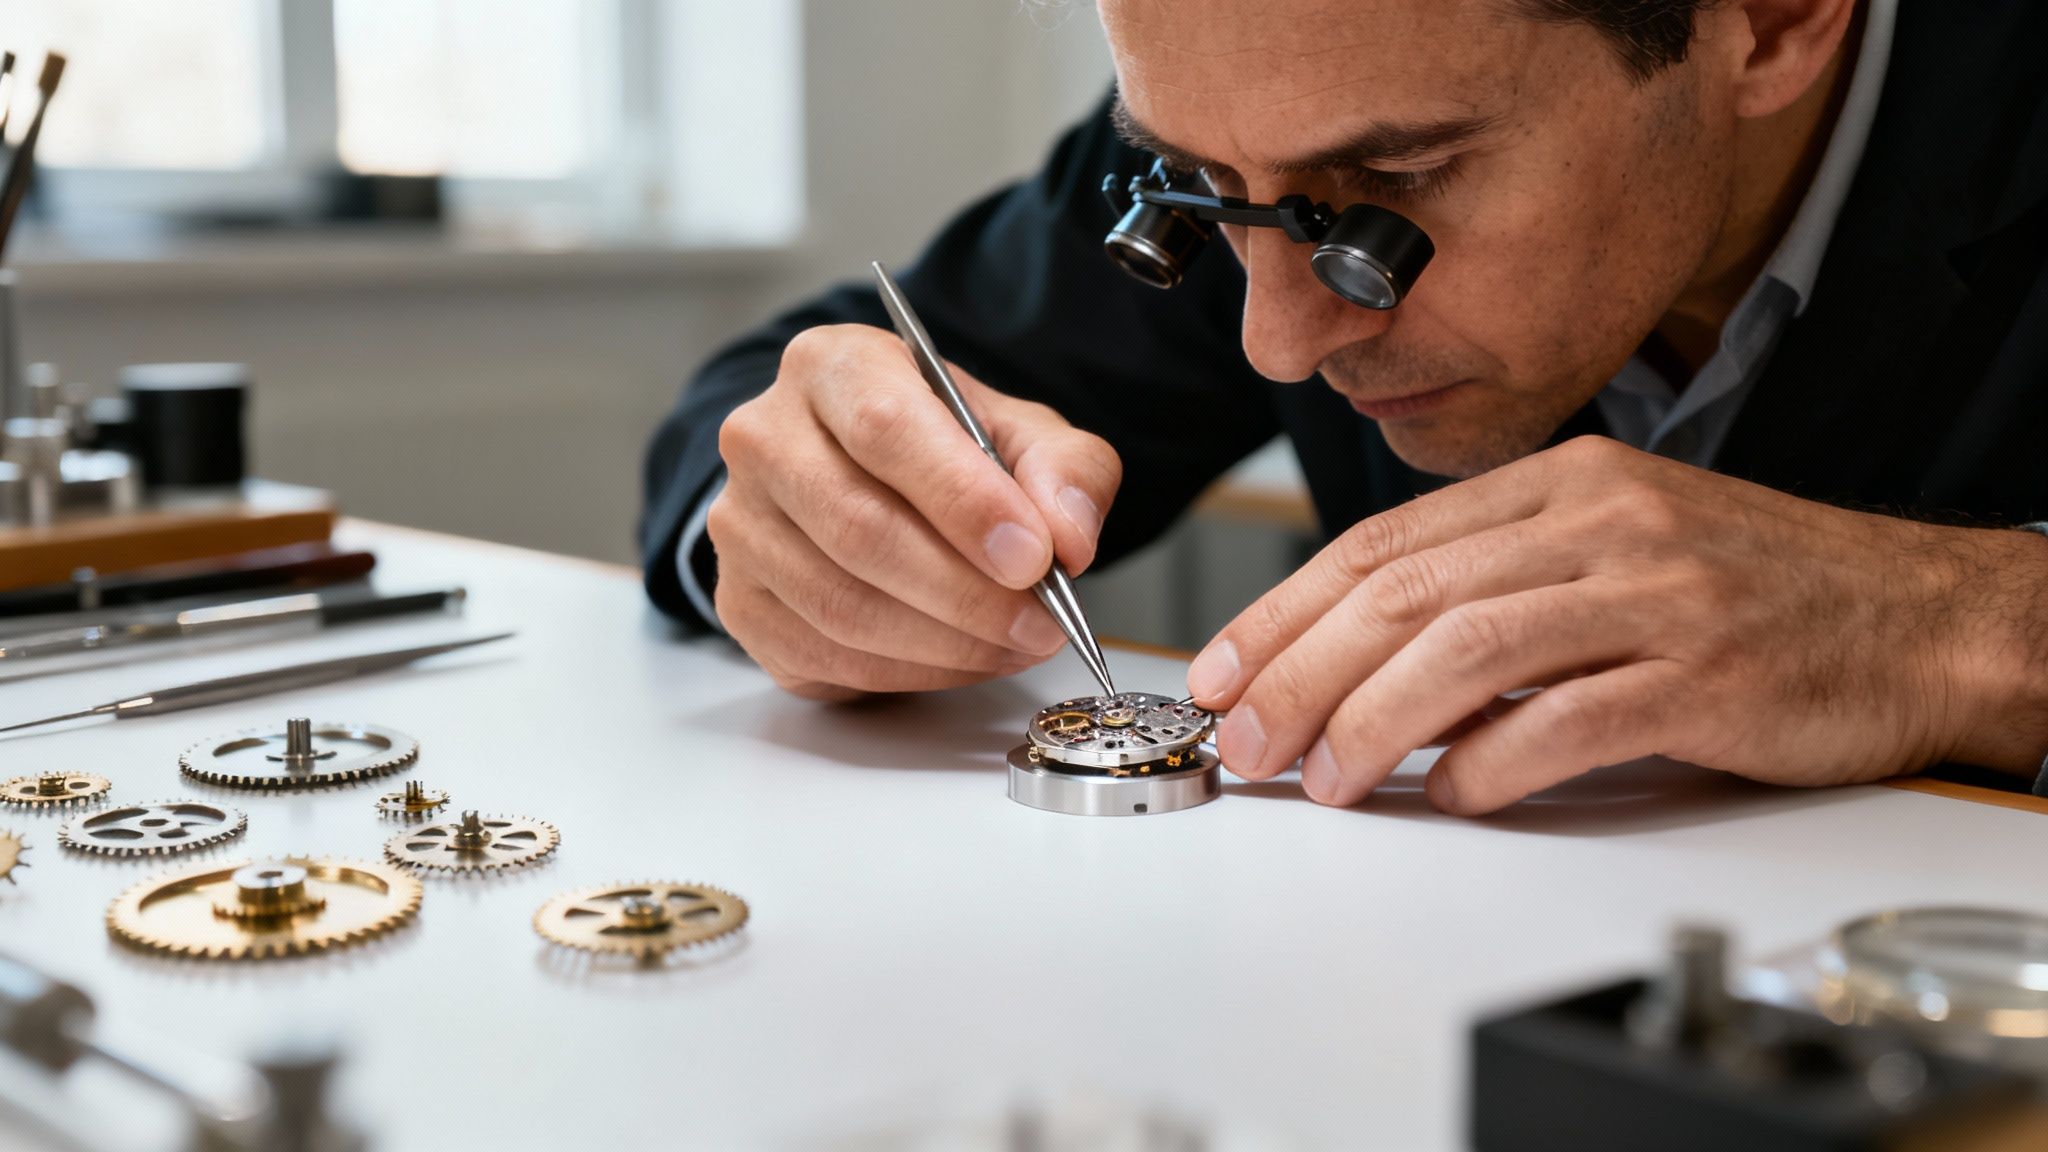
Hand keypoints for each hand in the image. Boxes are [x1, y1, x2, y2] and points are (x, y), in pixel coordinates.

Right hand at [710, 324, 1120, 699]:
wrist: (866, 481)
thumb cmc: (941, 449)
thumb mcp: (1019, 432)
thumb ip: (1063, 470)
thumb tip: (1068, 538)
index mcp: (829, 367)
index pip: (885, 428)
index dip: (964, 501)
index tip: (1034, 556)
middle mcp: (764, 439)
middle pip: (859, 529)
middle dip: (966, 592)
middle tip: (1042, 621)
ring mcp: (740, 525)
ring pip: (841, 605)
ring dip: (946, 642)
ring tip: (1017, 642)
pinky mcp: (739, 602)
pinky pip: (825, 655)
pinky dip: (910, 672)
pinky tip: (964, 658)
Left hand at [1187, 436, 2047, 813]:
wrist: (1923, 617)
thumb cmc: (1757, 590)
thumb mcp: (1614, 550)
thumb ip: (1497, 589)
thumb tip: (1366, 668)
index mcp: (1563, 483)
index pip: (1383, 544)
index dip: (1285, 610)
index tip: (1222, 670)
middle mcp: (1601, 521)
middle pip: (1406, 593)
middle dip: (1300, 672)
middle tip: (1243, 739)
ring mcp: (1656, 592)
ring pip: (1468, 647)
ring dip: (1371, 720)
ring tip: (1320, 779)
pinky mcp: (1707, 672)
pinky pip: (1570, 719)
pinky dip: (1492, 762)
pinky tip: (1449, 794)